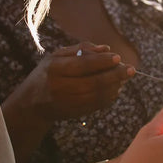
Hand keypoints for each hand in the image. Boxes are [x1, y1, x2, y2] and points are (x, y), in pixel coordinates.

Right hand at [12, 43, 131, 121]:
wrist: (31, 105)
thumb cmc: (47, 74)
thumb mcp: (56, 57)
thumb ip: (80, 50)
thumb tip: (106, 49)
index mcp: (54, 69)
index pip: (82, 65)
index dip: (102, 62)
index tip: (118, 57)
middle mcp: (60, 87)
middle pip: (93, 82)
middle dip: (114, 75)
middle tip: (130, 69)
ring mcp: (67, 102)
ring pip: (96, 95)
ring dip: (114, 87)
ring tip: (124, 78)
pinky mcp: (74, 113)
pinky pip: (96, 105)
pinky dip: (109, 97)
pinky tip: (116, 89)